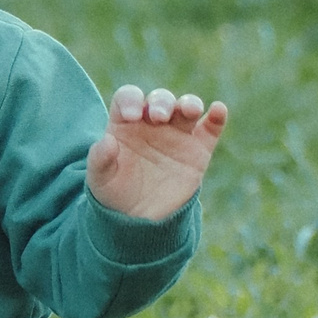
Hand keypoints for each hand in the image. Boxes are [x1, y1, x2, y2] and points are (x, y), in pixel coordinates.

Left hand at [86, 85, 228, 221]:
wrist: (139, 219)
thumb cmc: (114, 192)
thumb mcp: (99, 179)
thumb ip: (100, 159)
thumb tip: (107, 140)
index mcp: (125, 123)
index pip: (128, 97)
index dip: (131, 100)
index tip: (132, 116)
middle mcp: (152, 123)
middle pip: (160, 99)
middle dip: (161, 102)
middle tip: (158, 118)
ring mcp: (177, 135)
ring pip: (187, 108)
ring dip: (189, 103)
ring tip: (189, 110)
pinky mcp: (198, 150)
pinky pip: (210, 129)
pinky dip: (217, 117)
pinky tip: (219, 110)